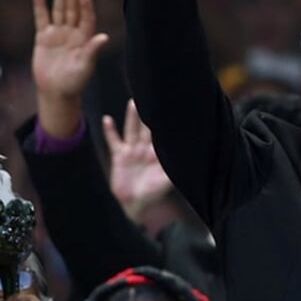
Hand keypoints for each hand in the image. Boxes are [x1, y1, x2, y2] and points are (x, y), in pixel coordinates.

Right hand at [32, 0, 108, 136]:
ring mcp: (58, 33)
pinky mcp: (43, 37)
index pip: (87, 19)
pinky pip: (41, 18)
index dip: (86, 8)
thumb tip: (104, 37)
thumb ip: (92, 51)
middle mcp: (72, 33)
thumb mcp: (85, 67)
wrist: (55, 91)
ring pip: (59, 11)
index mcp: (85, 39)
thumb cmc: (73, 82)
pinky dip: (40, 6)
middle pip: (73, 10)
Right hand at [105, 100, 172, 222]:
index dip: (166, 122)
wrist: (135, 204)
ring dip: (132, 117)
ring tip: (133, 103)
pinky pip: (114, 141)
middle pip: (148, 127)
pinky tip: (107, 119)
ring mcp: (132, 150)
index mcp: (158, 152)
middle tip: (153, 96)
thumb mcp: (168, 180)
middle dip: (150, 113)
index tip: (170, 107)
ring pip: (132, 129)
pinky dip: (110, 131)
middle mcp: (145, 148)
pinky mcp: (119, 156)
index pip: (163, 133)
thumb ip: (178, 168)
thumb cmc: (154, 193)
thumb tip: (193, 158)